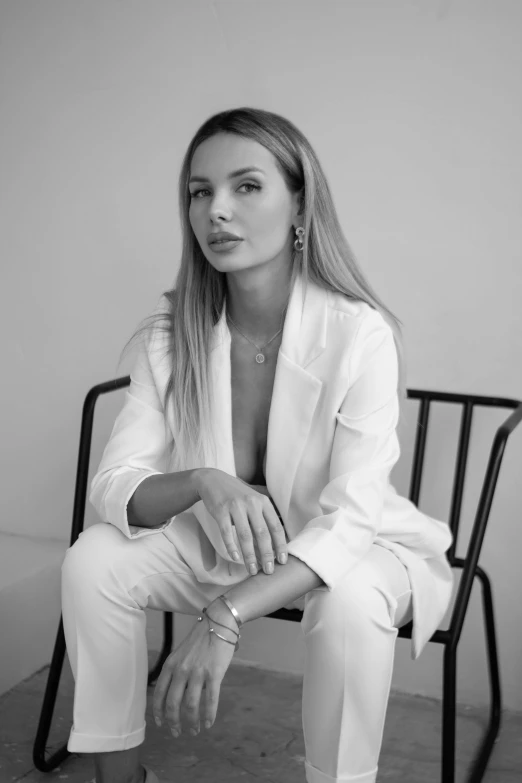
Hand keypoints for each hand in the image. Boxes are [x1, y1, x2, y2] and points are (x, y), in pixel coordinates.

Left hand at [153, 601, 236, 736]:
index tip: (161, 724)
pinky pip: (210, 700)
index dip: (159, 712)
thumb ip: (176, 671)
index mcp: (170, 665)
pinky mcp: (214, 673)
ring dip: (192, 722)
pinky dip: (209, 715)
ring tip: (194, 730)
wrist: (219, 622)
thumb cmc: (201, 638)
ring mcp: (197, 672)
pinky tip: (209, 723)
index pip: (159, 694)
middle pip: (173, 704)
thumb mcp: (181, 653)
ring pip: (191, 706)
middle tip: (176, 733)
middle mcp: (181, 670)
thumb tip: (176, 694)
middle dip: (174, 723)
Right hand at [195, 469, 286, 574]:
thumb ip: (264, 518)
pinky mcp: (221, 511)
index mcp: (263, 502)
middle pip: (262, 533)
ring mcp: (236, 506)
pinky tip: (235, 557)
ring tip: (252, 569)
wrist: (213, 480)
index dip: (281, 545)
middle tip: (269, 570)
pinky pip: (227, 532)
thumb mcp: (254, 501)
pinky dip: (231, 546)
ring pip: (245, 535)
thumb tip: (274, 545)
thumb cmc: (237, 496)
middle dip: (267, 554)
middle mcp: (252, 503)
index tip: (283, 561)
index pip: (276, 527)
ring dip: (249, 555)